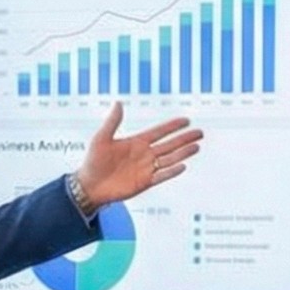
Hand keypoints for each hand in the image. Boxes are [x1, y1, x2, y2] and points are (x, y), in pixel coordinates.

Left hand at [75, 104, 202, 209]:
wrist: (89, 186)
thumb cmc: (93, 162)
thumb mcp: (101, 138)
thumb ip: (112, 122)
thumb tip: (118, 103)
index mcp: (136, 142)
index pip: (159, 132)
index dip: (172, 126)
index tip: (186, 120)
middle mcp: (144, 154)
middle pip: (169, 145)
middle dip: (184, 138)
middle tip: (199, 132)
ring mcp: (145, 168)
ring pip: (169, 159)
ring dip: (183, 153)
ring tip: (196, 146)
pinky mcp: (144, 182)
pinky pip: (161, 176)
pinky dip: (172, 171)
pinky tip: (183, 165)